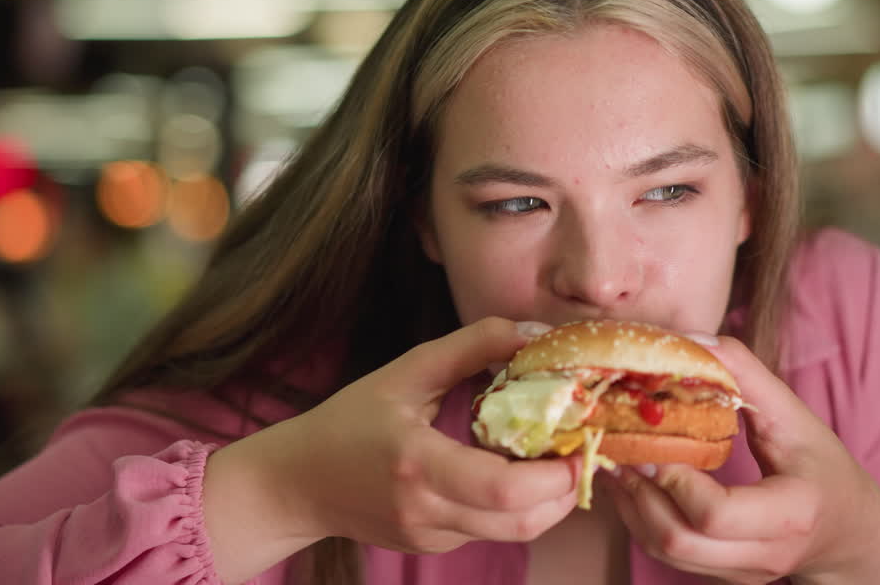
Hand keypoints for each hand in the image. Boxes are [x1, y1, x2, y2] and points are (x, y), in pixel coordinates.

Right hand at [276, 317, 579, 553]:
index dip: (554, 475)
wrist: (298, 483)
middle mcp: (426, 510)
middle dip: (565, 491)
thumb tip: (534, 331)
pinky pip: (489, 531)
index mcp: (417, 463)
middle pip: (520, 522)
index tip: (579, 442)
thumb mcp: (405, 372)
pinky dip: (514, 507)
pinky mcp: (432, 547)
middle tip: (581, 451)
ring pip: (513, 533)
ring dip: (548, 503)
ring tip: (559, 461)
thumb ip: (471, 347)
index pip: (503, 489)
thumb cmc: (348, 421)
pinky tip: (515, 473)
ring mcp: (429, 536)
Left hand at [605, 335, 879, 584]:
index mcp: (791, 513)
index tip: (650, 440)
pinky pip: (669, 555)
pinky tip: (632, 484)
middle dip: (638, 493)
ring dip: (630, 506)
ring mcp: (742, 571)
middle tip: (617, 448)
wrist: (848, 533)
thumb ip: (748, 375)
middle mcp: (765, 553)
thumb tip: (692, 339)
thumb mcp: (796, 417)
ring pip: (666, 552)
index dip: (672, 478)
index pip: (715, 513)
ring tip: (615, 461)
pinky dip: (640, 519)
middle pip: (679, 540)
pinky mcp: (723, 575)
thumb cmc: (821, 468)